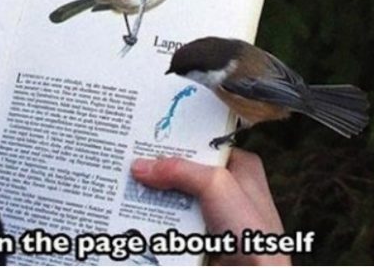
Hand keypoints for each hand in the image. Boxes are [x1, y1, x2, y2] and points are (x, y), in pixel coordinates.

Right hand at [131, 149, 290, 264]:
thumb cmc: (250, 230)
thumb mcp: (215, 185)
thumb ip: (178, 170)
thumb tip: (141, 166)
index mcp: (241, 166)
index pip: (202, 145)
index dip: (176, 141)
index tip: (146, 136)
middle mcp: (228, 187)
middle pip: (184, 171)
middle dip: (159, 169)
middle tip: (129, 159)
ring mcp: (213, 213)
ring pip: (174, 197)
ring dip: (153, 195)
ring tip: (123, 183)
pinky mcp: (201, 236)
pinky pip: (172, 220)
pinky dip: (156, 218)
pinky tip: (132, 210)